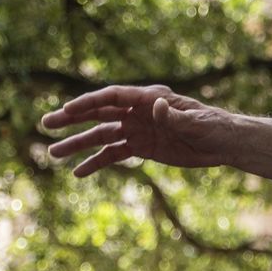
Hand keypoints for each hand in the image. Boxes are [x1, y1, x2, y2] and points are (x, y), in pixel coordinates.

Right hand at [42, 84, 232, 177]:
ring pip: (101, 136)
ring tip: (53, 153)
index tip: (67, 110)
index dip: (89, 102)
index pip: (113, 97)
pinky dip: (96, 163)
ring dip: (78, 144)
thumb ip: (175, 116)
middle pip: (99, 113)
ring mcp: (138, 129)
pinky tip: (78, 173)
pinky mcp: (142, 147)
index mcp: (151, 99)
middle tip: (46, 124)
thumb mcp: (198, 122)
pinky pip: (114, 154)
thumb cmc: (215, 126)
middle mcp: (139, 112)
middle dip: (72, 119)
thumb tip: (157, 106)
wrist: (225, 143)